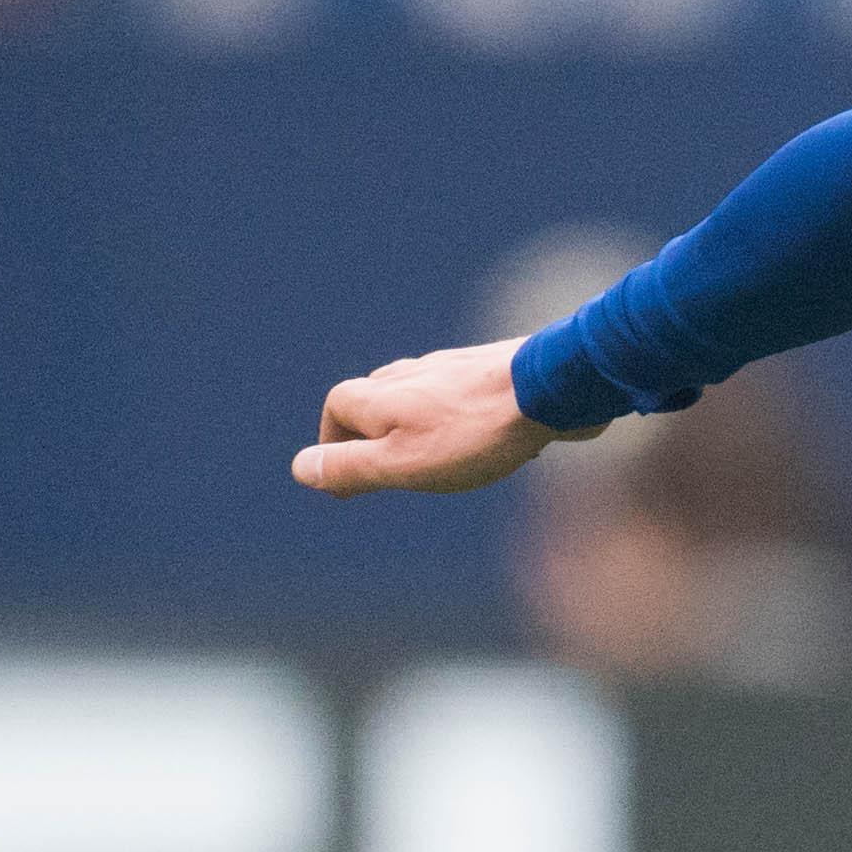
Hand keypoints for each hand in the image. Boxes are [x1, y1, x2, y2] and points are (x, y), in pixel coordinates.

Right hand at [295, 338, 557, 492]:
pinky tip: (495, 447)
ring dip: (423, 432)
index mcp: (379, 391)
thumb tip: (300, 469)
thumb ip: (351, 467)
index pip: (337, 410)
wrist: (551, 388)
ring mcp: (453, 369)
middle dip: (376, 438)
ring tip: (441, 467)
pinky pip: (467, 401)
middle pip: (377, 402)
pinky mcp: (494, 374)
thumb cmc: (474, 432)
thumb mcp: (401, 462)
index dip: (336, 445)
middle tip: (390, 476)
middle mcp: (410, 372)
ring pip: (424, 400)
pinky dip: (467, 425)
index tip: (346, 482)